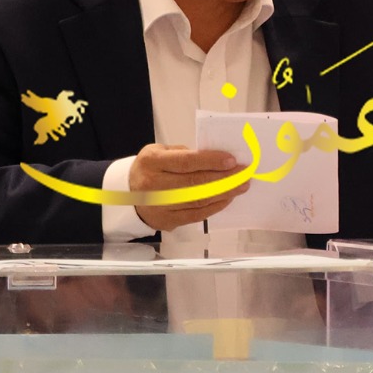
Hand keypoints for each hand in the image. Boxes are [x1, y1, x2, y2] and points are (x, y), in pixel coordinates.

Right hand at [130, 144, 248, 232]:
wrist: (128, 194)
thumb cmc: (150, 168)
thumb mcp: (160, 151)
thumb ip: (184, 153)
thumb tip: (215, 159)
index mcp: (152, 162)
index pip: (186, 162)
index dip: (211, 161)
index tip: (232, 160)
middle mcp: (154, 185)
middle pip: (195, 183)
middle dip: (225, 178)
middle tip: (244, 173)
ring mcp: (160, 206)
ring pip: (198, 200)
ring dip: (224, 193)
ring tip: (241, 185)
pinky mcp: (167, 221)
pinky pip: (196, 215)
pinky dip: (215, 206)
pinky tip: (227, 198)